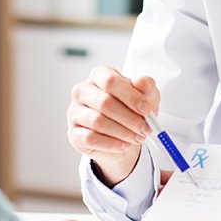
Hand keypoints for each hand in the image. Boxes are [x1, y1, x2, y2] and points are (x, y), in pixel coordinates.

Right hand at [67, 66, 159, 185]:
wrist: (123, 135)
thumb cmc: (132, 110)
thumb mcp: (146, 97)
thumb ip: (146, 87)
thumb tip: (143, 81)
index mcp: (99, 75)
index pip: (110, 81)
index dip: (131, 96)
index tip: (147, 109)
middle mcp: (82, 91)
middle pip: (104, 102)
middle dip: (129, 118)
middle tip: (145, 129)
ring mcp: (74, 112)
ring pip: (97, 121)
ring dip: (122, 132)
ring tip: (136, 138)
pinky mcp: (74, 133)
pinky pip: (90, 138)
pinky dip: (111, 144)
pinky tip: (123, 145)